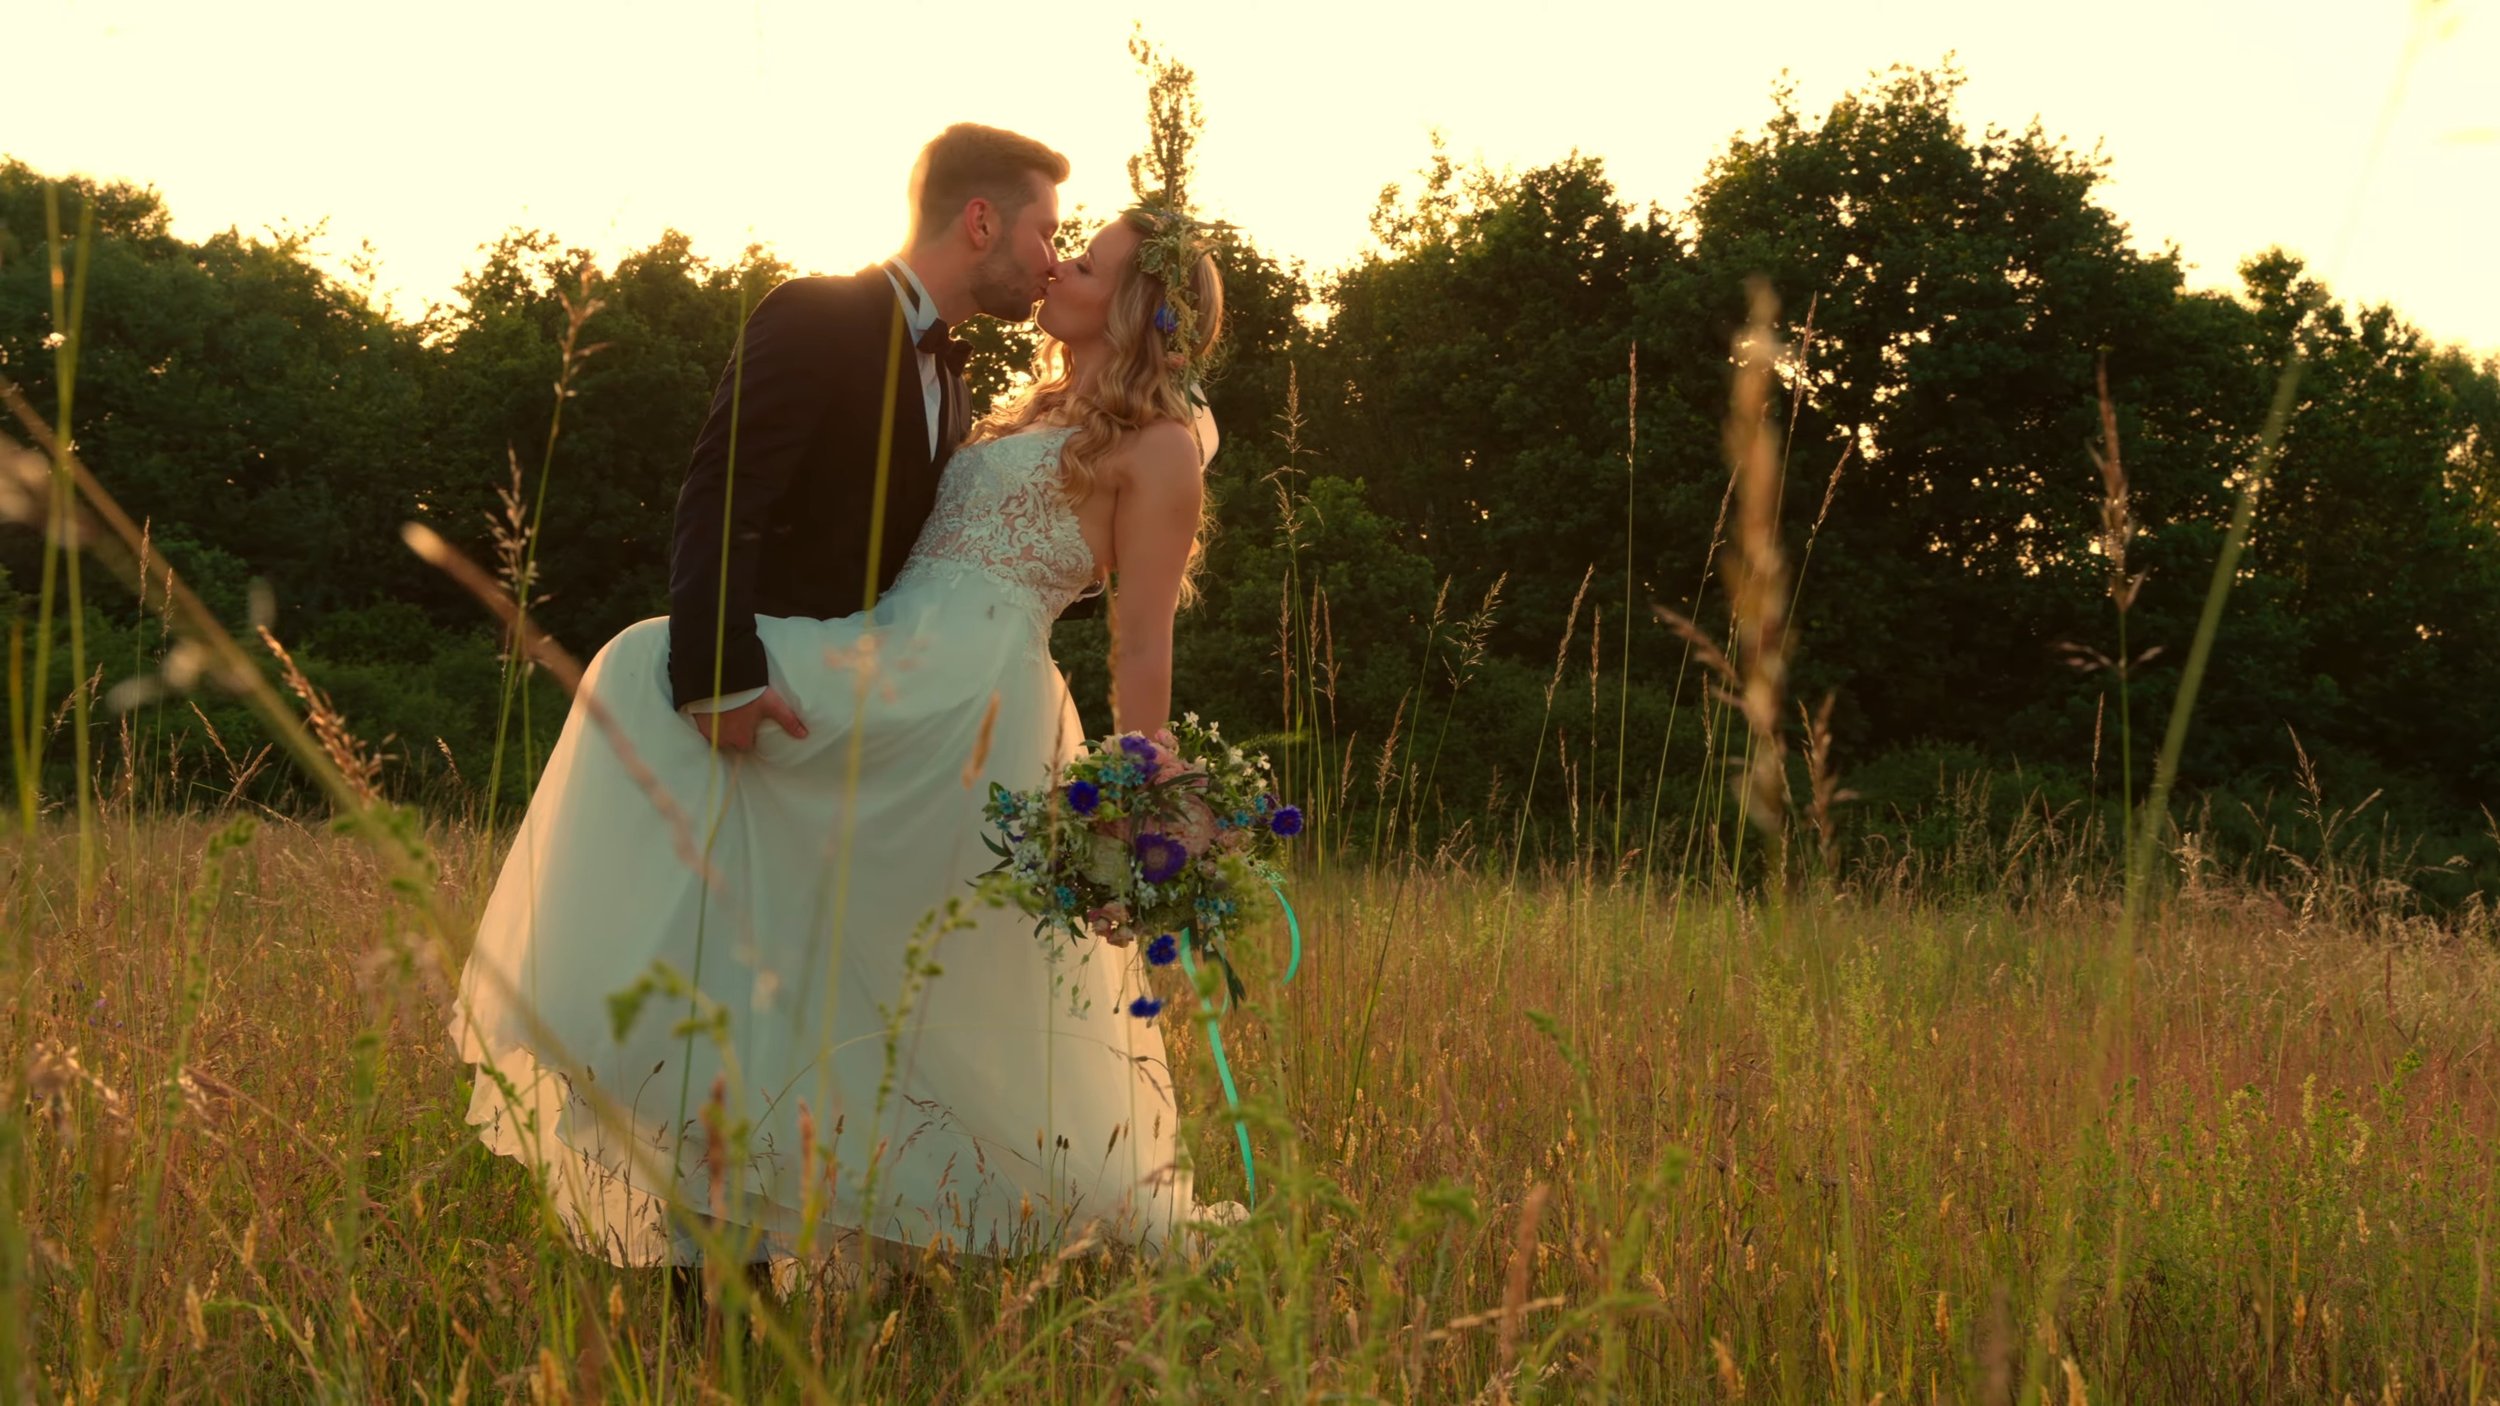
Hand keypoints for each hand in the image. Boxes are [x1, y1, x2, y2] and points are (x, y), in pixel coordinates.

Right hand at [688, 688, 808, 752]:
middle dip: (734, 732)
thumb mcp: (771, 704)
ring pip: (716, 735)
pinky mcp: (695, 721)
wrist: (717, 678)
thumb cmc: (747, 693)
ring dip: (720, 727)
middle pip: (730, 742)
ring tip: (726, 712)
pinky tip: (713, 709)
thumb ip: (788, 720)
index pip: (747, 745)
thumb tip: (804, 735)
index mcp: (741, 738)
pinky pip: (703, 726)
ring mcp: (707, 731)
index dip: (750, 735)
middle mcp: (723, 739)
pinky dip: (707, 720)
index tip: (751, 724)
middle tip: (739, 716)